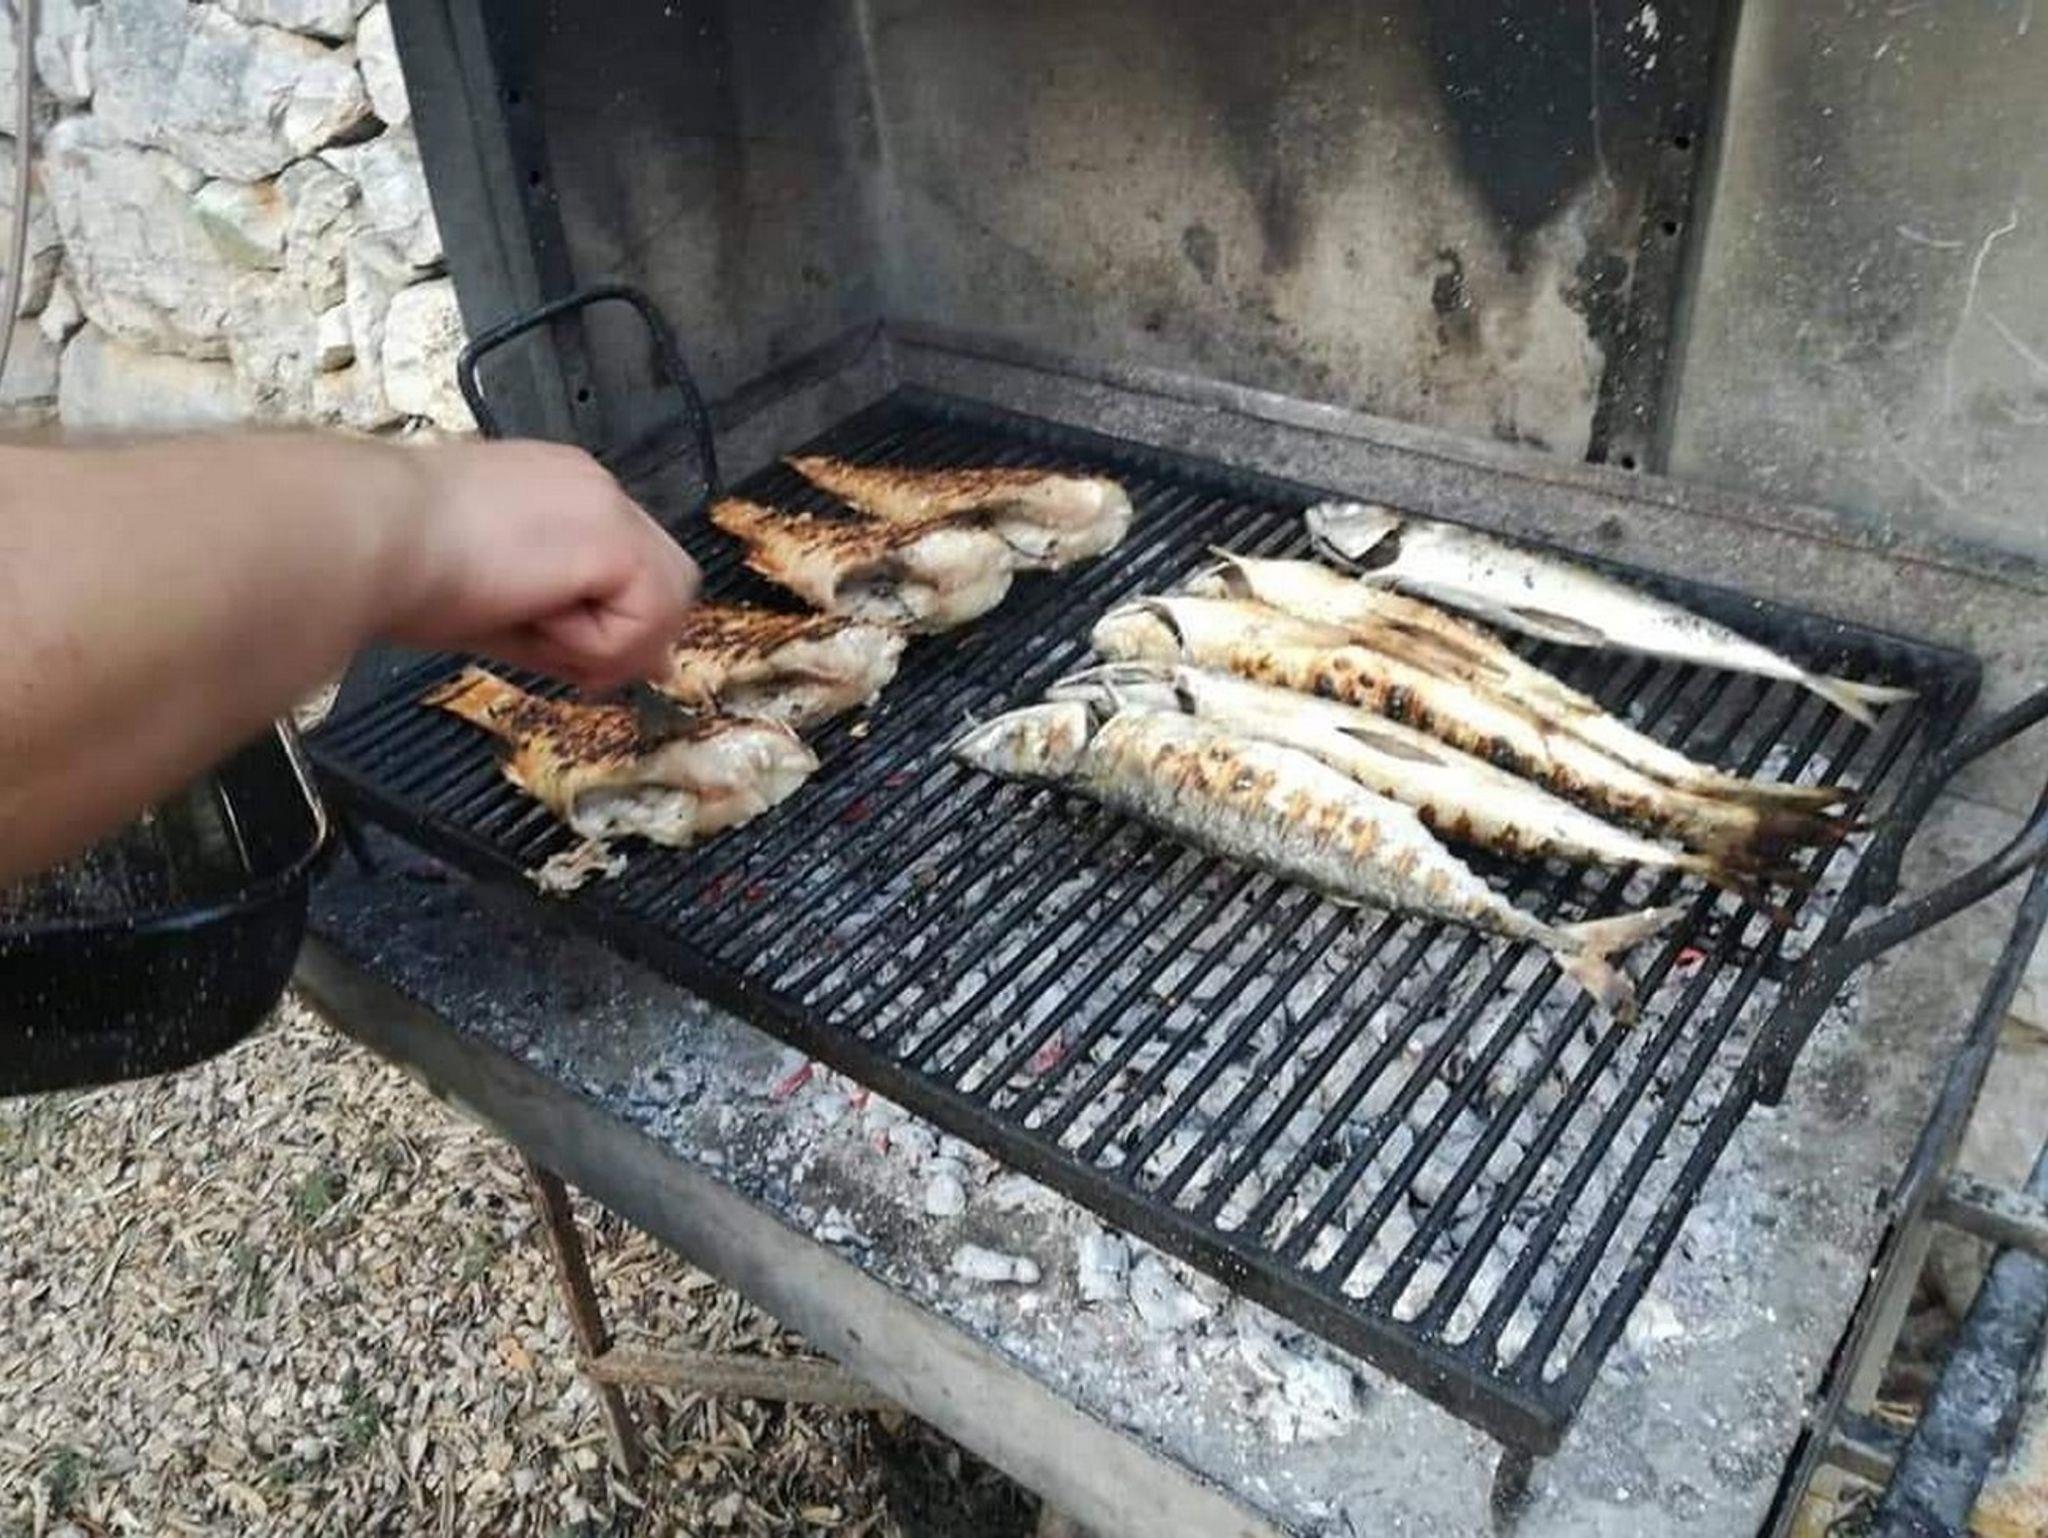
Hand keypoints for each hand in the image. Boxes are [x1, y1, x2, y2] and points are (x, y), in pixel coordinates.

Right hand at [385, 440, 700, 688]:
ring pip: (665, 601)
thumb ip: (573, 627)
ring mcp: (608, 505)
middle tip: (555, 649)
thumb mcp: (499, 605)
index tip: (552, 639)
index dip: (609, 622)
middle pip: (669, 580)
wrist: (362, 536)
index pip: (627, 568)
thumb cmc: (396, 566)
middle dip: (626, 634)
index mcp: (559, 492)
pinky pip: (645, 617)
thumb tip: (651, 666)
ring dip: (606, 639)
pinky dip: (597, 642)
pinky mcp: (613, 537)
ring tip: (532, 626)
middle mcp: (593, 487)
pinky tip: (536, 620)